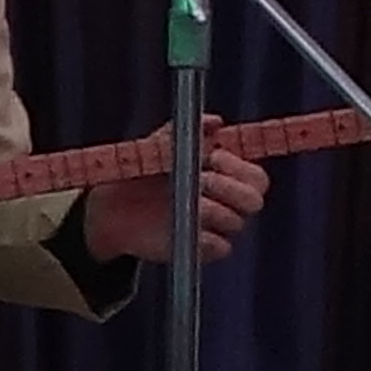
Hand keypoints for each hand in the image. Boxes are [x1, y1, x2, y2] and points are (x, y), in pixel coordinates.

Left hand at [80, 120, 270, 266]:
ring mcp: (216, 228)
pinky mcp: (201, 249)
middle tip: (204, 180)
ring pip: (237, 222)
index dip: (241, 167)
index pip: (256, 177)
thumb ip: (189, 131)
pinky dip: (206, 236)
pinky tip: (186, 223)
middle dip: (232, 188)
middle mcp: (228, 203)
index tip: (215, 157)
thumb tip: (215, 122)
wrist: (113, 207)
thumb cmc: (143, 173)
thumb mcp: (162, 144)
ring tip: (186, 200)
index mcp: (227, 176)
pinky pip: (220, 247)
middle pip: (254, 200)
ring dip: (213, 209)